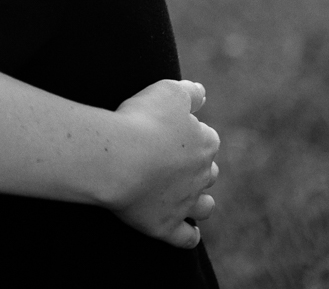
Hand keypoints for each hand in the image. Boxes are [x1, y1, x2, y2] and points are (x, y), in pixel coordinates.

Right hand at [108, 79, 220, 248]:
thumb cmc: (142, 120)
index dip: (190, 133)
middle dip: (198, 168)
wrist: (120, 158)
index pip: (206, 137)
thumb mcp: (168, 91)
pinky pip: (186, 237)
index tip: (171, 130)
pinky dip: (188, 236)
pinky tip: (187, 233)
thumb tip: (201, 94)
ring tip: (189, 198)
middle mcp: (201, 175)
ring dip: (200, 202)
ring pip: (203, 206)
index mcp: (205, 142)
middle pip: (208, 172)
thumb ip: (189, 92)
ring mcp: (185, 203)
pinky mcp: (166, 225)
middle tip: (174, 162)